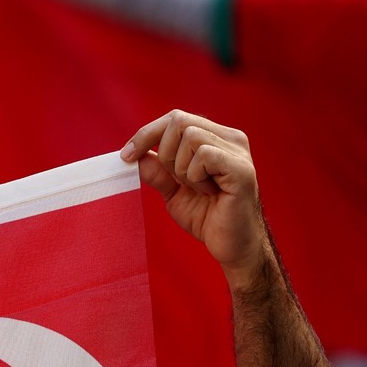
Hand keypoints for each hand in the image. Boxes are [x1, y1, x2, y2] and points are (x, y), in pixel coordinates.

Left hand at [122, 111, 271, 291]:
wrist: (232, 247)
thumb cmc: (207, 218)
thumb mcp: (173, 193)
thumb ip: (157, 172)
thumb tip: (137, 154)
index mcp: (215, 138)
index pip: (174, 118)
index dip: (146, 134)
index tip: (126, 156)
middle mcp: (230, 138)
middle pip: (179, 120)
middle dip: (164, 152)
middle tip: (177, 181)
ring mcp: (238, 151)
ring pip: (190, 136)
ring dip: (181, 168)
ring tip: (197, 188)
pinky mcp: (241, 167)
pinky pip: (204, 155)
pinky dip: (195, 177)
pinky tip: (209, 192)